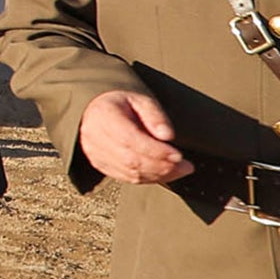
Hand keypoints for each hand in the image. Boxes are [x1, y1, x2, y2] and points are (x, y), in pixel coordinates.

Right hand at [78, 89, 192, 184]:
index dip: (156, 151)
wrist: (93, 111)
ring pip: (130, 173)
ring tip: (180, 170)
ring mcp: (96, 154)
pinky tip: (165, 173)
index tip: (178, 155)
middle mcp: (96, 138)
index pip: (130, 139)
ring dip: (159, 175)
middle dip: (162, 166)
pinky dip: (149, 178)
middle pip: (131, 160)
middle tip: (186, 166)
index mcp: (104, 117)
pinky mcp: (100, 165)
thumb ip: (154, 115)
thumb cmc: (120, 105)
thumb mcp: (139, 100)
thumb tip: (167, 135)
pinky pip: (127, 178)